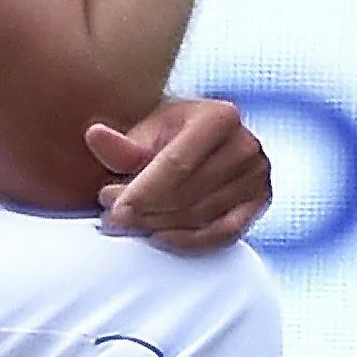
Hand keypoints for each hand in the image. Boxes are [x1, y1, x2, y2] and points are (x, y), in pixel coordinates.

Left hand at [91, 96, 268, 251]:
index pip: (176, 163)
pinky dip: (189, 241)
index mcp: (220, 115)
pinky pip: (225, 233)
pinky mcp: (261, 201)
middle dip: (145, 210)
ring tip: (127, 225)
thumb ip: (121, 145)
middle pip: (188, 192)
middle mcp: (246, 143)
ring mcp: (258, 174)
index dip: (142, 190)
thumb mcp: (144, 134)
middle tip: (110, 220)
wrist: (200, 143)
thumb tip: (94, 135)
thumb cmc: (166, 137)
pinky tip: (158, 238)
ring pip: (201, 215)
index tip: (112, 211)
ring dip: (159, 225)